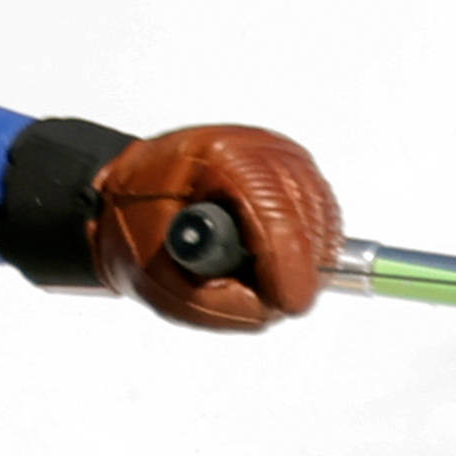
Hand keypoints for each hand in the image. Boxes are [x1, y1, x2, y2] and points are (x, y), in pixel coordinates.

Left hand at [90, 124, 337, 330]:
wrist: (132, 196)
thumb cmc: (136, 229)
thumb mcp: (157, 280)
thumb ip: (213, 303)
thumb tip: (272, 309)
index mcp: (217, 158)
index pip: (273, 210)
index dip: (287, 264)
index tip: (288, 304)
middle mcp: (258, 145)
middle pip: (305, 215)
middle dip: (293, 267)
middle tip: (269, 300)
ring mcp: (281, 155)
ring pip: (321, 217)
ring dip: (301, 259)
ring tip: (259, 277)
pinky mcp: (296, 170)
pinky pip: (323, 216)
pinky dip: (307, 247)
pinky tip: (277, 262)